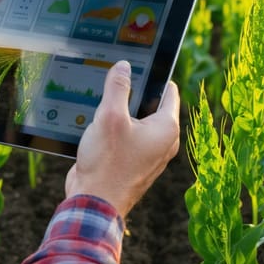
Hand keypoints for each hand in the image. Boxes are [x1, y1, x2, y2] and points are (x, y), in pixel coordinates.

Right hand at [64, 62, 180, 218]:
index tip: (140, 62)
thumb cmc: (107, 163)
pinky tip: (97, 124)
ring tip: (102, 102)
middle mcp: (163, 142)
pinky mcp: (133, 162)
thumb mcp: (110, 117)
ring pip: (137, 121)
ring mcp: (148, 154)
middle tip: (115, 79)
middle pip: (151, 105)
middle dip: (134, 93)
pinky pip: (128, 137)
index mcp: (166, 128)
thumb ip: (117, 88)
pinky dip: (116, 128)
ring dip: (122, 112)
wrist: (94, 202)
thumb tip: (123, 66)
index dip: (155, 75)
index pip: (169, 91)